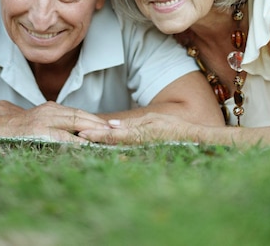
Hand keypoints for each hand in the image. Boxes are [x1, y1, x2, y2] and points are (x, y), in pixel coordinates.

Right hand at [0, 100, 110, 142]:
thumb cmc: (4, 124)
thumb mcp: (26, 117)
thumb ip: (42, 118)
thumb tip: (49, 122)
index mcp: (49, 108)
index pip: (77, 113)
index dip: (95, 119)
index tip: (110, 124)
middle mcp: (49, 110)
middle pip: (81, 116)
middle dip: (101, 123)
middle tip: (119, 128)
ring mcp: (44, 120)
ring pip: (75, 123)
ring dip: (94, 130)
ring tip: (110, 135)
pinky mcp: (38, 131)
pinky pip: (62, 137)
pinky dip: (77, 141)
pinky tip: (88, 145)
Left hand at [78, 112, 199, 144]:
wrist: (194, 139)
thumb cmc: (175, 126)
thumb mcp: (154, 119)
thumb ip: (132, 124)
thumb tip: (111, 126)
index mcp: (140, 134)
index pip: (113, 135)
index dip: (97, 135)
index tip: (81, 134)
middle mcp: (138, 143)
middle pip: (111, 143)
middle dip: (94, 140)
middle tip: (75, 137)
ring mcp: (141, 148)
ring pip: (116, 147)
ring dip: (100, 144)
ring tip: (82, 140)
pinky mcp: (144, 150)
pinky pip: (125, 149)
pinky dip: (112, 147)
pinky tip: (102, 147)